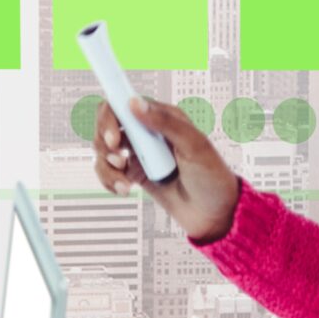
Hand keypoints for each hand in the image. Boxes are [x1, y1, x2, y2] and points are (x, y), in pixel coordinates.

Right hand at [92, 98, 240, 243]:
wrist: (214, 215)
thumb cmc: (213, 177)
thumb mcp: (194, 146)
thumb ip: (165, 122)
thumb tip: (136, 103)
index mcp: (163, 118)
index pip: (126, 102)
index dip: (111, 115)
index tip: (112, 136)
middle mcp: (148, 132)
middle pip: (107, 124)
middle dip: (105, 143)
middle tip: (119, 159)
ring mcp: (140, 153)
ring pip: (104, 149)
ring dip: (107, 167)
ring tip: (125, 183)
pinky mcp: (134, 174)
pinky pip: (108, 171)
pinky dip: (109, 181)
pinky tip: (124, 189)